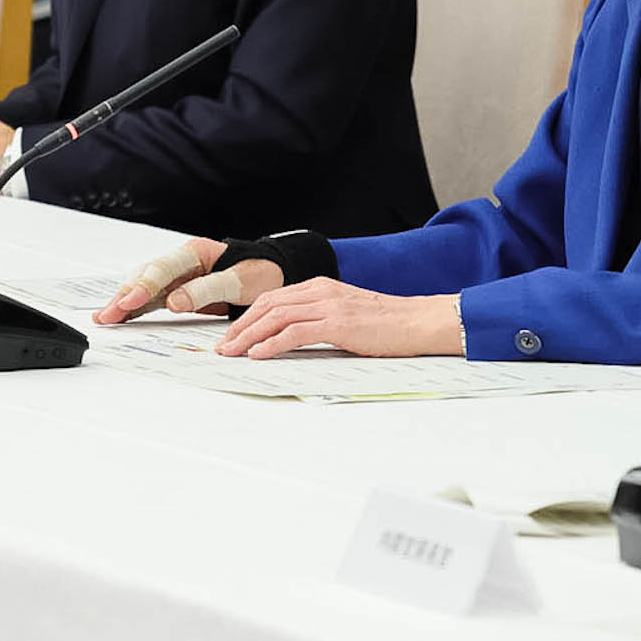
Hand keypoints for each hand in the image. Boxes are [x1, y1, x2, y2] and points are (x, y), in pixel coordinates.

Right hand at [94, 238, 285, 324]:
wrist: (270, 274)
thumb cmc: (258, 272)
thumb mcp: (239, 281)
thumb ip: (207, 289)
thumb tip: (174, 302)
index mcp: (195, 253)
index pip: (162, 268)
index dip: (144, 286)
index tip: (130, 302)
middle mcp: (182, 262)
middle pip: (146, 276)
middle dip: (124, 295)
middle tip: (107, 315)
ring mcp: (177, 277)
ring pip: (143, 287)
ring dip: (124, 302)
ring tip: (104, 318)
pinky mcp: (177, 291)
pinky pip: (151, 298)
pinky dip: (135, 308)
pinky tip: (120, 317)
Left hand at [218, 280, 463, 358]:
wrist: (417, 322)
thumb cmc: (387, 323)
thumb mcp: (347, 313)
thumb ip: (319, 318)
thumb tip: (290, 338)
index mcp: (322, 286)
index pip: (273, 298)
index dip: (248, 317)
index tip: (233, 335)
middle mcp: (321, 290)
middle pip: (268, 304)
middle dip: (240, 327)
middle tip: (223, 346)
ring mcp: (329, 305)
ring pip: (276, 317)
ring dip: (248, 336)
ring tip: (232, 352)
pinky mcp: (338, 323)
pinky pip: (295, 332)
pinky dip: (272, 343)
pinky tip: (258, 353)